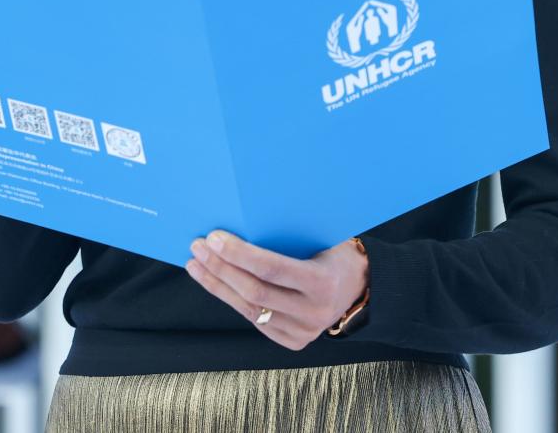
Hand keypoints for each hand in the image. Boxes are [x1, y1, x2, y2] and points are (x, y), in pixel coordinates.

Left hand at [186, 230, 368, 350]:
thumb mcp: (321, 239)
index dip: (239, 254)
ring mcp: (303, 331)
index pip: (271, 269)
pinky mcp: (293, 341)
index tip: (214, 237)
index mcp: (322, 283)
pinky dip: (231, 299)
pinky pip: (255, 320)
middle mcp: (314, 312)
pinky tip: (215, 282)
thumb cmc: (335, 254)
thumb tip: (242, 214)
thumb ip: (290, 235)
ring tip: (196, 264)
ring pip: (249, 309)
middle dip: (221, 268)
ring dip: (217, 285)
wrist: (361, 288)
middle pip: (254, 291)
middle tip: (198, 246)